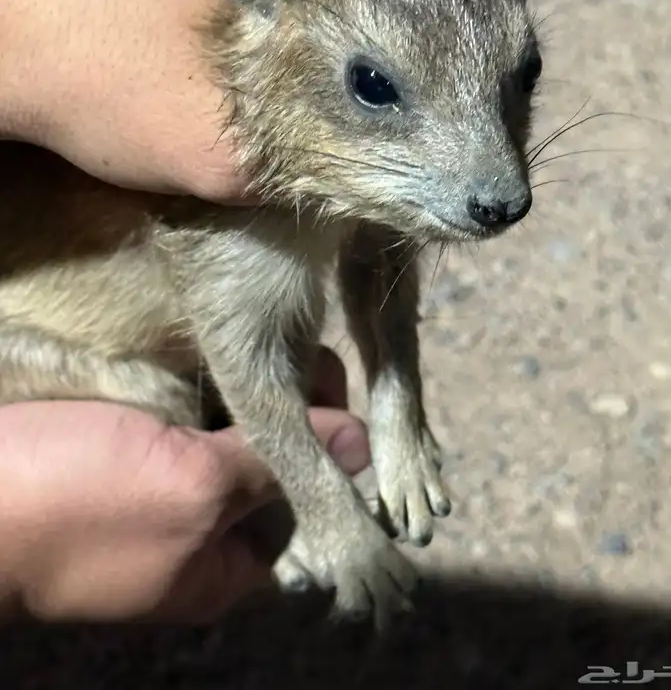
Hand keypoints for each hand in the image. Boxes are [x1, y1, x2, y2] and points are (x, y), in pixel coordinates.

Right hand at [0, 347, 368, 623]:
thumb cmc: (84, 502)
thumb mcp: (193, 489)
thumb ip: (276, 466)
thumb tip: (361, 445)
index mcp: (221, 564)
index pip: (304, 502)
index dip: (328, 442)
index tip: (330, 378)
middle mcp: (196, 528)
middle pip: (266, 464)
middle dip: (287, 406)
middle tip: (300, 341)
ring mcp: (156, 486)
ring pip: (225, 433)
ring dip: (247, 386)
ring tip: (270, 331)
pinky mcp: (123, 446)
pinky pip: (182, 414)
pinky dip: (205, 380)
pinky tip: (221, 342)